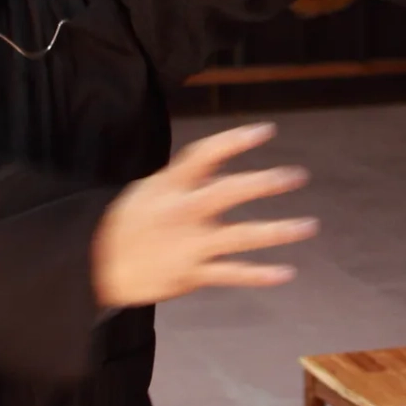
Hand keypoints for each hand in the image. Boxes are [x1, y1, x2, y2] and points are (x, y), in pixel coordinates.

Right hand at [92, 123, 317, 307]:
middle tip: (296, 176)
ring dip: (277, 231)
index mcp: (172, 185)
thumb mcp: (151, 189)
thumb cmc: (128, 221)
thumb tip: (218, 166)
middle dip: (264, 183)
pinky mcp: (191, 273)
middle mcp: (184, 212)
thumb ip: (186, 178)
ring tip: (309, 225)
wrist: (95, 264)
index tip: (267, 131)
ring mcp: (189, 244)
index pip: (206, 155)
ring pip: (240, 237)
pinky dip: (260, 275)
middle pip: (229, 192)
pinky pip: (232, 274)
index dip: (236, 141)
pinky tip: (286, 272)